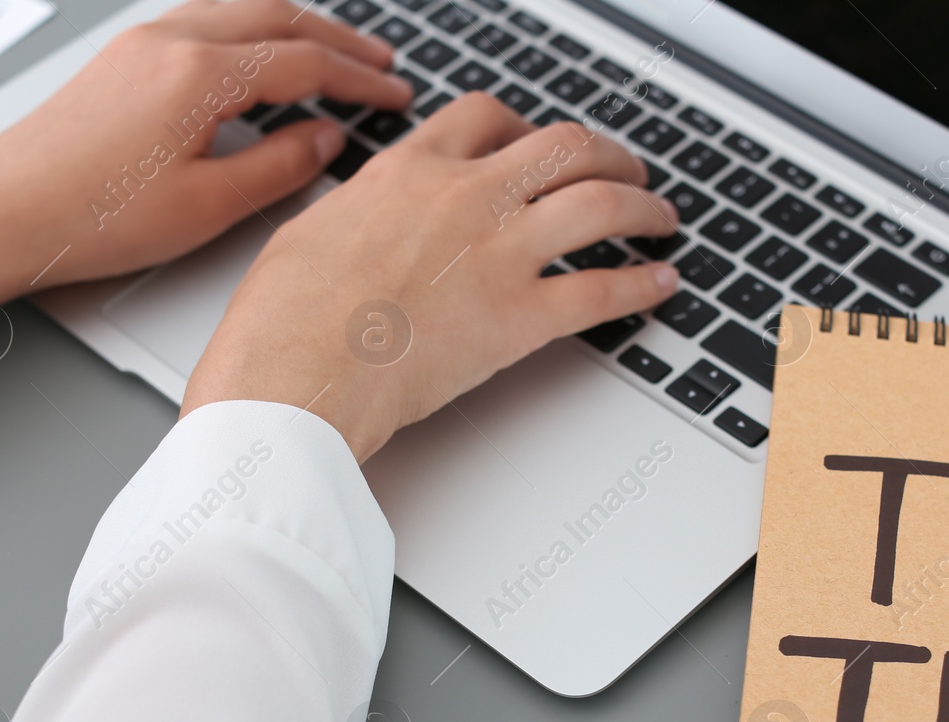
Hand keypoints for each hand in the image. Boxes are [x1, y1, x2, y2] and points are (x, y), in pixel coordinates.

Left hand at [0, 0, 408, 343]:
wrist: (4, 216)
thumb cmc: (93, 219)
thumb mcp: (208, 207)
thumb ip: (279, 166)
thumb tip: (324, 138)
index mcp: (198, 73)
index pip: (303, 62)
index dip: (360, 80)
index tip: (395, 94)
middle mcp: (169, 40)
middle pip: (276, 17)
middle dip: (337, 40)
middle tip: (382, 61)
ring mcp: (141, 43)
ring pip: (238, 10)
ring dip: (293, 27)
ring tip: (331, 52)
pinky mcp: (122, 59)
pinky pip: (203, 20)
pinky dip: (250, 30)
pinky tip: (260, 55)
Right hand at [180, 94, 680, 461]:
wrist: (294, 376)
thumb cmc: (285, 320)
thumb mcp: (312, 231)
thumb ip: (360, 212)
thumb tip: (366, 215)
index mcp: (410, 171)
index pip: (485, 117)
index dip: (526, 126)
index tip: (540, 144)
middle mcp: (464, 197)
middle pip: (562, 147)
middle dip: (608, 155)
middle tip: (627, 172)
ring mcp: (497, 254)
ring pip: (599, 203)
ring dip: (643, 207)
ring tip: (662, 219)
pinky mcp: (518, 318)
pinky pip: (602, 290)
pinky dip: (642, 286)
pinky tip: (661, 285)